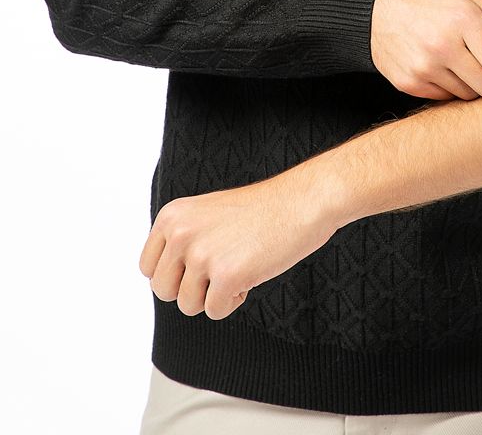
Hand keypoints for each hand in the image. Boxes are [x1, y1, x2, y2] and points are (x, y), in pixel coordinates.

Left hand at [138, 168, 335, 320]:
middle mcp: (180, 233)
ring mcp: (202, 255)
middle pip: (163, 290)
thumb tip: (167, 280)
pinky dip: (234, 301)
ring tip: (239, 267)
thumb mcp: (207, 214)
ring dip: (213, 295)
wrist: (302, 201)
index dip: (174, 274)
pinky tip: (251, 274)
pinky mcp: (226, 276)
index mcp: (172, 216)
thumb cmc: (261, 210)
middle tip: (220, 270)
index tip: (197, 267)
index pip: (148, 267)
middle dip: (191, 289)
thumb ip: (182, 240)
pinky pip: (215, 311)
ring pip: (188, 305)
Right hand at [370, 0, 481, 101]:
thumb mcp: (472, 2)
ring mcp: (422, 67)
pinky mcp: (408, 83)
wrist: (375, 4)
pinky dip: (448, 86)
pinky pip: (444, 98)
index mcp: (464, 19)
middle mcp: (442, 46)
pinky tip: (439, 64)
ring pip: (468, 96)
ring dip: (471, 83)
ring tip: (458, 58)